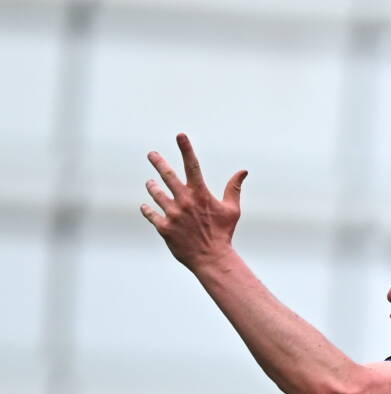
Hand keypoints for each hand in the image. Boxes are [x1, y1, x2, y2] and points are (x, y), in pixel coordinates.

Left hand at [140, 133, 246, 269]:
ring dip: (152, 187)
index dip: (186, 149)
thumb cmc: (223, 233)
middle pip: (167, 176)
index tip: (180, 135)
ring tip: (150, 183)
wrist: (211, 258)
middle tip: (151, 154)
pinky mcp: (164, 227)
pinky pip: (151, 214)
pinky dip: (147, 209)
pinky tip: (145, 206)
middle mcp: (184, 201)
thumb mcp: (232, 210)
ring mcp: (172, 214)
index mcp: (200, 194)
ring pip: (156, 194)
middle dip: (158, 162)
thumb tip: (243, 171)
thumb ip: (234, 188)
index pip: (192, 165)